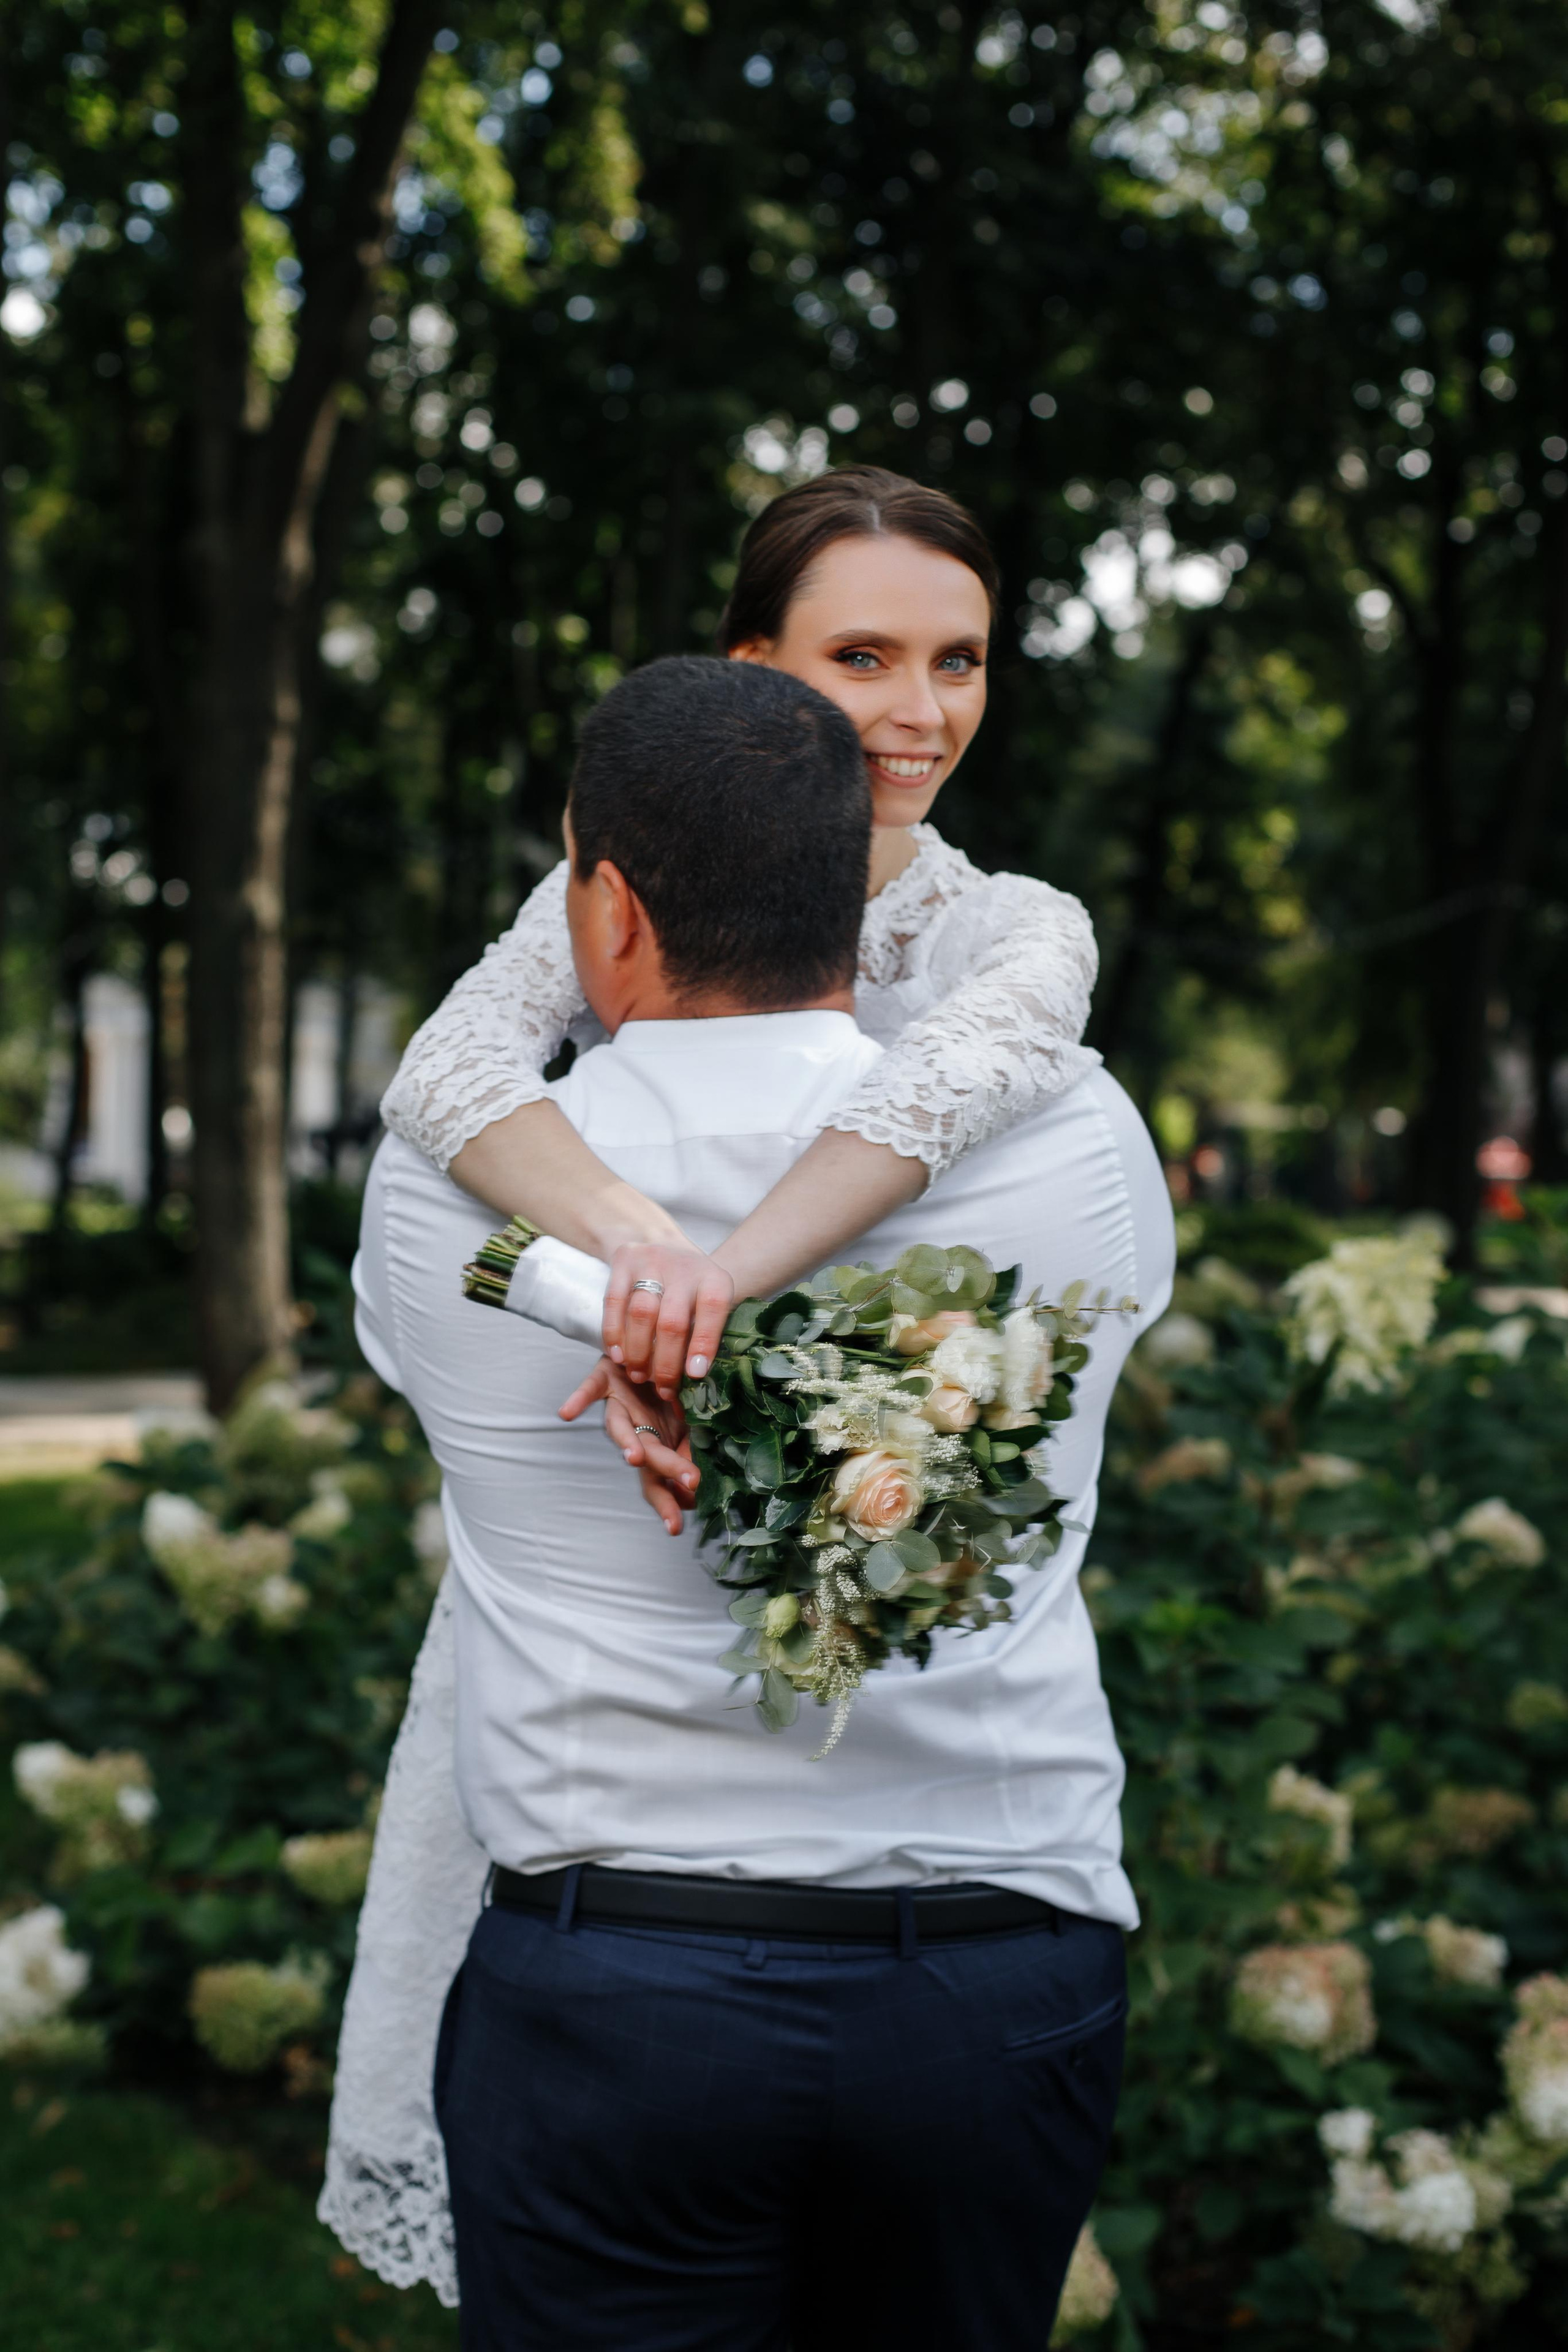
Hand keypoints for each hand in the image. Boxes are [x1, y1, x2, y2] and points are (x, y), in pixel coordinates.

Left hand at [559, 1357, 698, 1536]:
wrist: (646, 1347)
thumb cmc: (665, 1391)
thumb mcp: (684, 1424)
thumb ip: (687, 1453)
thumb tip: (697, 1489)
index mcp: (656, 1444)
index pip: (660, 1481)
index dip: (666, 1504)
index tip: (675, 1529)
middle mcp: (635, 1430)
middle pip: (648, 1456)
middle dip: (668, 1470)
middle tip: (690, 1485)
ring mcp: (619, 1406)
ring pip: (619, 1427)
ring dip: (627, 1442)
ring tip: (635, 1457)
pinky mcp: (604, 1378)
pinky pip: (589, 1389)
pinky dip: (578, 1400)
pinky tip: (566, 1414)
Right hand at [600, 1242, 733, 1399]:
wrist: (664, 1243)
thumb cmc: (691, 1288)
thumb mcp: (709, 1302)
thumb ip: (708, 1334)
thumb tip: (699, 1381)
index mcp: (715, 1279)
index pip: (712, 1311)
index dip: (703, 1344)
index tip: (694, 1374)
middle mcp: (685, 1266)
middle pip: (672, 1321)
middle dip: (666, 1362)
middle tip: (663, 1390)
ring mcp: (652, 1260)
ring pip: (641, 1314)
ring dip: (638, 1352)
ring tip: (638, 1375)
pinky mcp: (624, 1260)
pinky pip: (613, 1302)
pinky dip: (614, 1333)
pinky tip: (617, 1356)